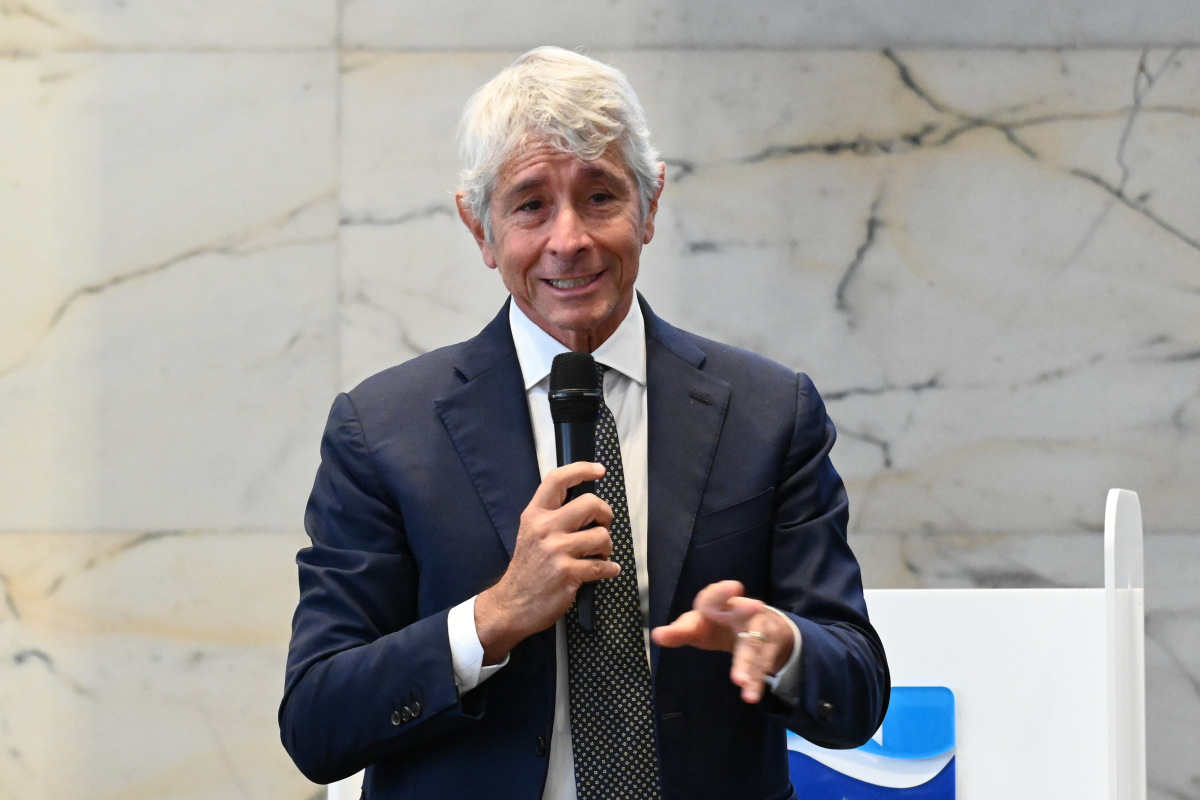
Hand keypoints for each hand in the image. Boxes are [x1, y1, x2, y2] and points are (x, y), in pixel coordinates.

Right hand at [475, 462, 619, 663]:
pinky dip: (609, 569)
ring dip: (607, 547)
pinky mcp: (567, 573)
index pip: (557, 480)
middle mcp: (545, 528)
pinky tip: (606, 570)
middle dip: (605, 514)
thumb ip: (552, 516)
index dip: (581, 469)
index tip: (598, 470)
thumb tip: (585, 504)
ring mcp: (556, 551)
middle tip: (602, 524)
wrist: (511, 604)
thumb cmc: (526, 569)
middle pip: (590, 504)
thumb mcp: (530, 533)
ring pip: (601, 536)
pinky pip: (602, 565)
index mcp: (535, 515)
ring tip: (598, 554)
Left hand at [651, 580, 793, 703]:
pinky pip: (762, 665)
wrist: (754, 627)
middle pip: (744, 610)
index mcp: (718, 604)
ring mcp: (758, 629)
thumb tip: (656, 635)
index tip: (734, 587)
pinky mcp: (768, 648)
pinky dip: (756, 680)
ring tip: (739, 681)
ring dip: (748, 663)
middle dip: (747, 609)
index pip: (716, 595)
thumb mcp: (696, 626)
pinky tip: (751, 694)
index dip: (722, 591)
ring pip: (753, 645)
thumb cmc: (716, 624)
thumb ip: (679, 631)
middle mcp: (741, 612)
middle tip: (754, 605)